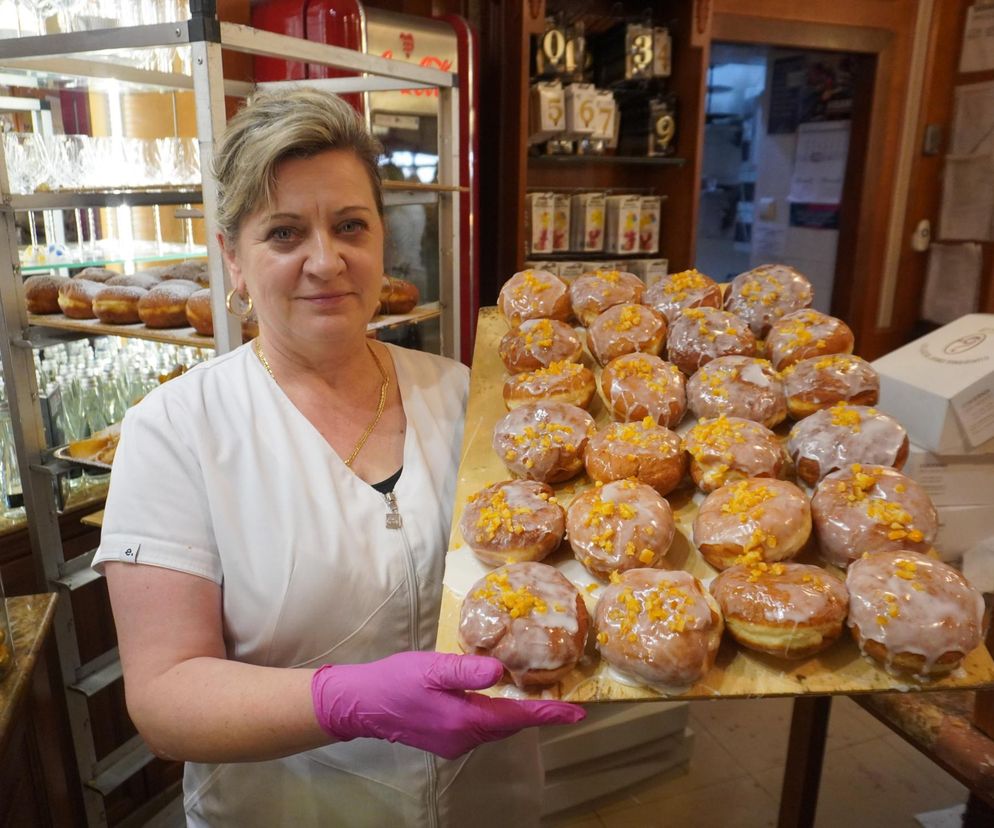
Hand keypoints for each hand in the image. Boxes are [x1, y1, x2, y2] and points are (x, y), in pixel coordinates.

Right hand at [311, 651, 584, 758]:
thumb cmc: (396, 680)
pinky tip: (494, 701)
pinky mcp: (444, 739)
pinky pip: (479, 727)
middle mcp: (464, 738)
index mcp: (466, 721)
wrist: (362, 704)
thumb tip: (501, 671)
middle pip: (510, 724)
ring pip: (495, 727)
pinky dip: (495, 715)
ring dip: (515, 714)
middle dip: (536, 714)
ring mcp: (453, 742)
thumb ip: (467, 670)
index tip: (577, 713)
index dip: (549, 714)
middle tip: (562, 704)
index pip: (518, 717)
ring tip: (536, 700)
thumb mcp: (432, 668)